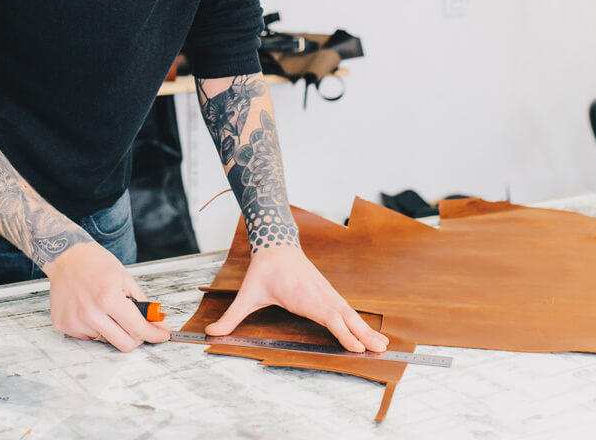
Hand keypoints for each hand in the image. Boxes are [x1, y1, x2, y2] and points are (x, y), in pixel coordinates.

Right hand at [44, 241, 170, 351]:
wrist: (66, 257)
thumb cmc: (95, 263)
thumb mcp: (126, 278)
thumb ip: (142, 303)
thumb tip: (155, 322)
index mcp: (108, 298)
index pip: (138, 329)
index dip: (154, 334)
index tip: (161, 334)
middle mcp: (90, 313)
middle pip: (124, 344)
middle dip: (138, 337)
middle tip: (140, 326)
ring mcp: (75, 321)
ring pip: (107, 340)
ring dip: (114, 330)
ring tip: (107, 308)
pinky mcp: (64, 325)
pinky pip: (89, 337)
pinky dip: (97, 328)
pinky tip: (92, 310)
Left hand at [205, 245, 388, 352]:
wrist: (276, 245)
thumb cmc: (263, 271)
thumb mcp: (247, 295)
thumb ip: (232, 316)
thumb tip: (211, 332)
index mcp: (304, 297)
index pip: (328, 317)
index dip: (343, 333)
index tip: (357, 347)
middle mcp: (320, 296)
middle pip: (347, 318)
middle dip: (364, 334)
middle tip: (383, 350)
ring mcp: (327, 293)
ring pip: (351, 314)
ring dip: (367, 329)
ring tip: (384, 345)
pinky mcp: (328, 293)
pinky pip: (347, 309)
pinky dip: (360, 322)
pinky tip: (369, 333)